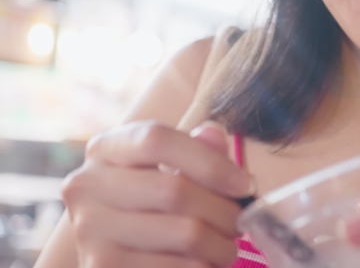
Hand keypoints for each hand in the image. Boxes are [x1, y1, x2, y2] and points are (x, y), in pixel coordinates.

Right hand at [61, 120, 254, 267]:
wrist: (118, 257)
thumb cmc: (152, 204)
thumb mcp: (170, 168)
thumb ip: (196, 149)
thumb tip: (213, 134)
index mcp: (105, 148)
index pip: (157, 139)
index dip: (210, 161)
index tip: (245, 184)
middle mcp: (86, 185)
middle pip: (175, 190)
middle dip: (224, 210)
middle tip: (241, 223)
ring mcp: (88, 230)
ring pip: (185, 233)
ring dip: (221, 244)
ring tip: (228, 247)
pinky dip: (204, 267)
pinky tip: (206, 264)